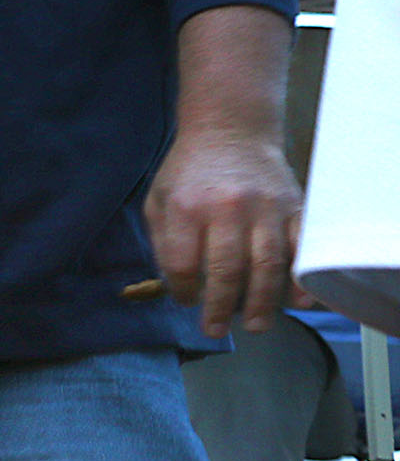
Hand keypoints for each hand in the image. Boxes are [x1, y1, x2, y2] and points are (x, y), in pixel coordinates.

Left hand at [145, 131, 300, 337]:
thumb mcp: (159, 199)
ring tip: (257, 325)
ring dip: (263, 301)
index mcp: (186, 207)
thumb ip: (163, 240)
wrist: (231, 130)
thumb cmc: (189, 172)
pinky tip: (298, 301)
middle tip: (216, 330)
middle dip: (221, 307)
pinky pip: (301, 246)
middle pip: (227, 269)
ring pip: (267, 264)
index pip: (183, 263)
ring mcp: (264, 207)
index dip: (183, 290)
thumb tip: (175, 284)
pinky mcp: (293, 206)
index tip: (186, 301)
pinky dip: (301, 276)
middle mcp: (227, 208)